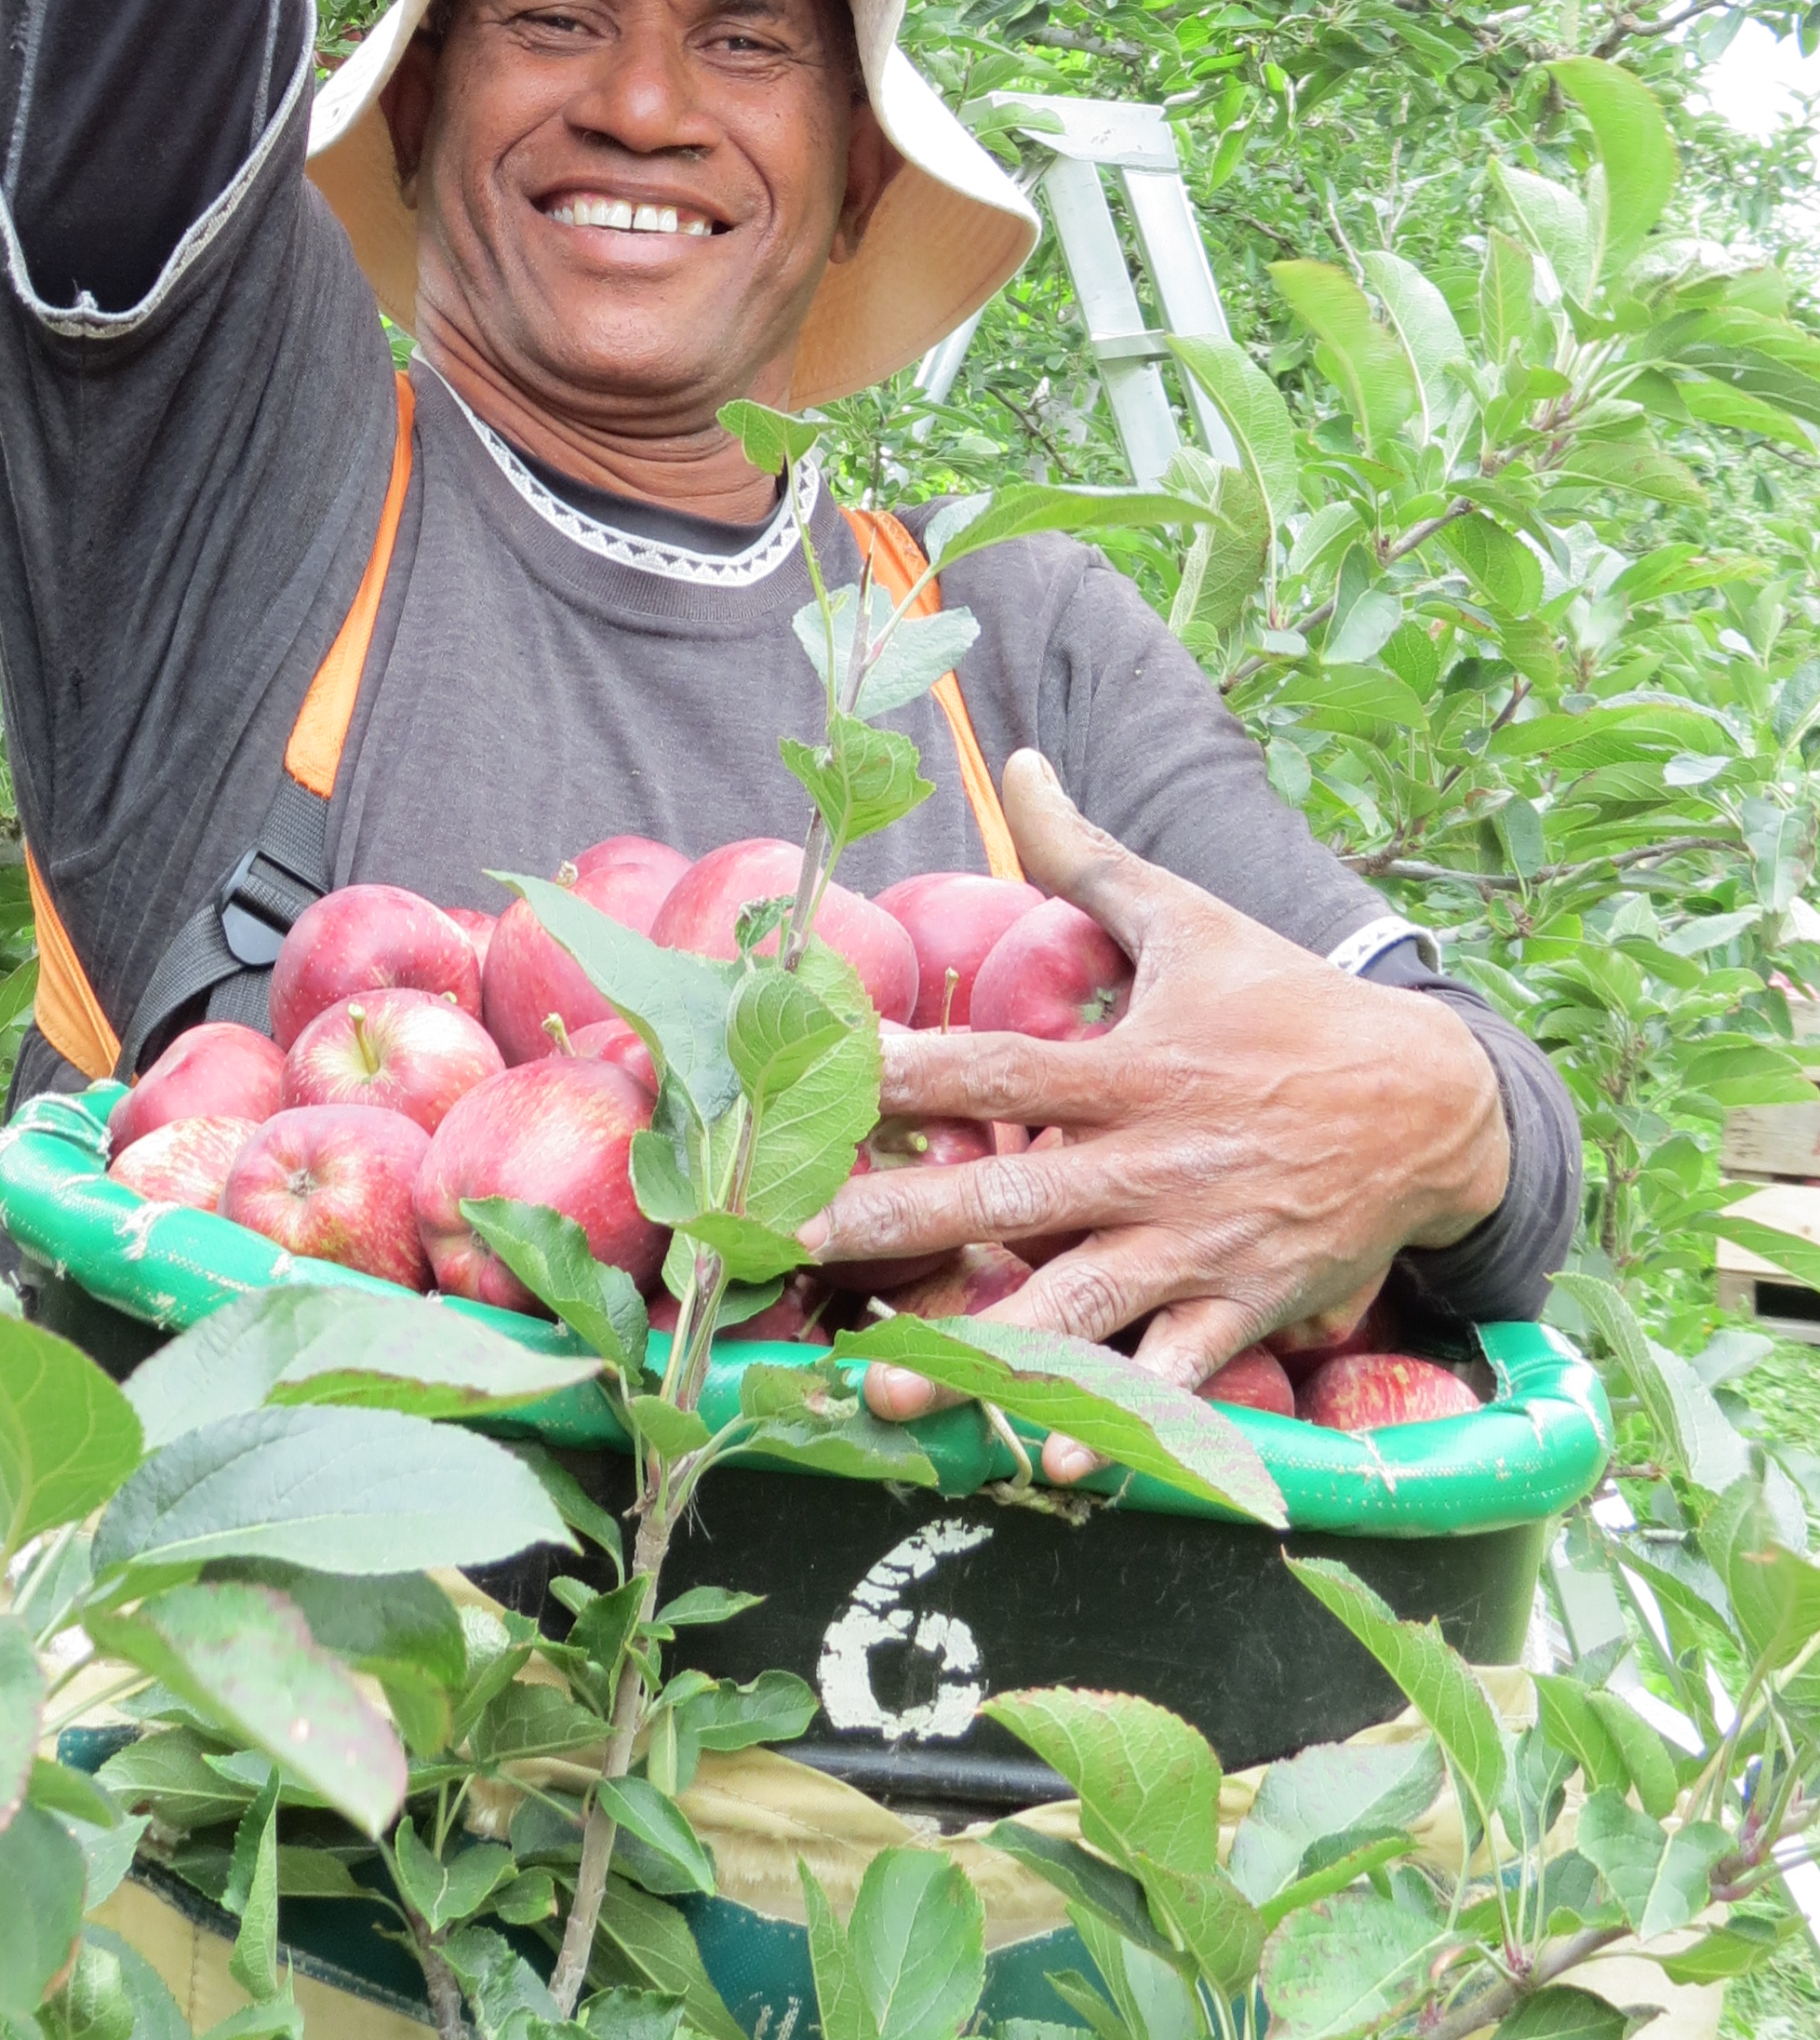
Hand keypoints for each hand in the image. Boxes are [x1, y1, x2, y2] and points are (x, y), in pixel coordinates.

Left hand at [801, 752, 1510, 1473]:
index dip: (904, 1073)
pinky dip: (1117, 1419)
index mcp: (1132, 1067)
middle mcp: (1153, 1161)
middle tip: (791, 1248)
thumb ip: (1088, 859)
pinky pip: (1171, 1374)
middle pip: (1006, 1196)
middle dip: (895, 1222)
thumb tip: (1019, 763)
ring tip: (881, 1386)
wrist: (1435, 1106)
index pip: (995, 1069)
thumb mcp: (1191, 919)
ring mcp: (1196, 1244)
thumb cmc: (1289, 1006)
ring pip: (1070, 1304)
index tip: (812, 1082)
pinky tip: (1050, 1463)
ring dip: (976, 1349)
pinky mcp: (1243, 1308)